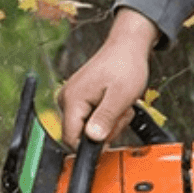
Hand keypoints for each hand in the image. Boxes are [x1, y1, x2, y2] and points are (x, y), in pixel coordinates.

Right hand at [58, 9, 159, 148]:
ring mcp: (71, 98)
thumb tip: (93, 138)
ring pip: (88, 129)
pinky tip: (114, 103)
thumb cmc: (125, 65)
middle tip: (120, 113)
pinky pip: (90, 119)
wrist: (127, 47)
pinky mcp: (79, 98)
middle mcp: (66, 99)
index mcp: (73, 99)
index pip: (71, 139)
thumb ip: (105, 119)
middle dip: (105, 131)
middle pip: (81, 136)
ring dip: (108, 123)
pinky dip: (105, 116)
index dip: (91, 145)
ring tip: (119, 106)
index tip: (109, 135)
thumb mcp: (120, 96)